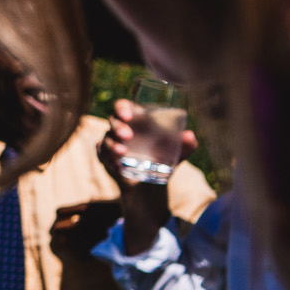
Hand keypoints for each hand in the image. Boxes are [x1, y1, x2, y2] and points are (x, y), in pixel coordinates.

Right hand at [99, 99, 194, 253]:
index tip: (128, 116)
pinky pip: (101, 154)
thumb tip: (188, 136)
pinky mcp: (105, 156)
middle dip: (118, 127)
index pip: (123, 106)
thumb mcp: (179, 152)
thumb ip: (187, 144)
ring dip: (112, 145)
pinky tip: (117, 166)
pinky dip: (107, 158)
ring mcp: (111, 142)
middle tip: (128, 137)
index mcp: (137, 119)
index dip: (122, 108)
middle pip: (112, 120)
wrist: (150, 182)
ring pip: (106, 138)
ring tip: (122, 154)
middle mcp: (121, 127)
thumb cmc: (165, 158)